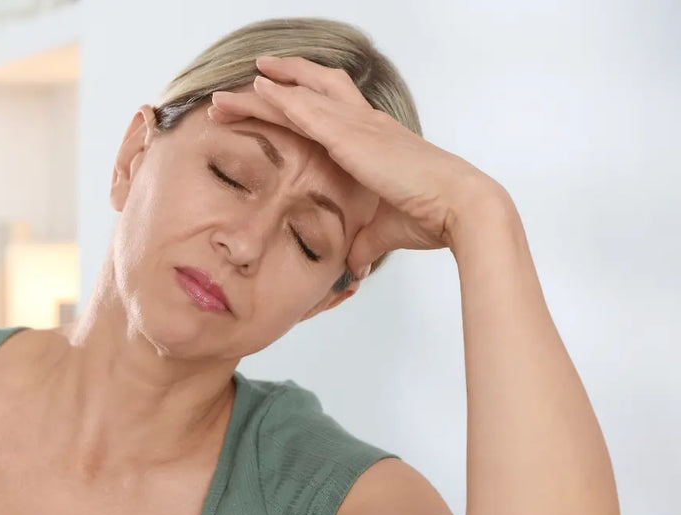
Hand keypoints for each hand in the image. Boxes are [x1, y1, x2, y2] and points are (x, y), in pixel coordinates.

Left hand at [207, 54, 506, 278]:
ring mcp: (358, 125)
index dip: (298, 101)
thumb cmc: (430, 217)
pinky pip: (306, 109)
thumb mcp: (384, 230)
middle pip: (312, 90)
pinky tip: (256, 90)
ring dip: (262, 92)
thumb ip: (363, 243)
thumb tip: (351, 265)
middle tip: (240, 87)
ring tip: (224, 95)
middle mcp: (365, 123)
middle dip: (277, 84)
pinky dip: (279, 98)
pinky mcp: (352, 136)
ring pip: (300, 95)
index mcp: (374, 139)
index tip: (270, 100)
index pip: (328, 110)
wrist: (457, 208)